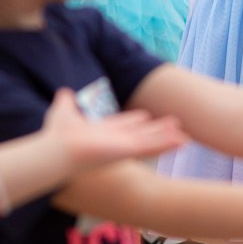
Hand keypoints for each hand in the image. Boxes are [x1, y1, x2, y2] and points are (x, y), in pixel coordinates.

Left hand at [44, 88, 186, 170]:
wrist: (58, 150)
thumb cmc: (57, 136)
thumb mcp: (64, 112)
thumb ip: (67, 103)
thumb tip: (64, 92)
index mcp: (103, 132)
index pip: (123, 126)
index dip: (135, 122)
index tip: (146, 117)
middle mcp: (116, 141)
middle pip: (142, 134)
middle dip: (157, 131)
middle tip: (174, 126)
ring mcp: (124, 147)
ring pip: (151, 142)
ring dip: (167, 138)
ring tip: (185, 137)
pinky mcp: (129, 151)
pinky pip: (152, 146)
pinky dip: (167, 143)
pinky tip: (182, 141)